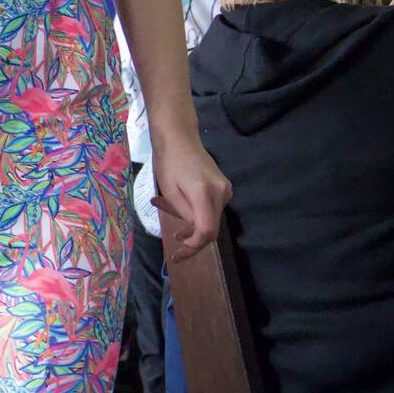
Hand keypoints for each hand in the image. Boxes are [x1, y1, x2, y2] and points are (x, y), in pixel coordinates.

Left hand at [149, 130, 231, 261]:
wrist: (179, 136)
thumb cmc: (169, 161)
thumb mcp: (170, 191)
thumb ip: (184, 214)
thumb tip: (195, 232)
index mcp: (204, 192)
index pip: (206, 231)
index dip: (193, 248)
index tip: (177, 255)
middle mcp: (221, 192)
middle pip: (209, 228)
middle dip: (190, 236)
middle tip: (172, 235)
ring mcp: (225, 189)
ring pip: (209, 219)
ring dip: (190, 222)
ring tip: (168, 211)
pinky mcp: (224, 187)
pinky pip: (210, 208)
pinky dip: (196, 212)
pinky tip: (179, 203)